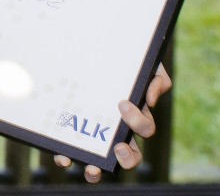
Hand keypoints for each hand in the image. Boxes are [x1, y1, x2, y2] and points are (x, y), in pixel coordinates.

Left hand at [53, 64, 171, 182]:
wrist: (94, 49)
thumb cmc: (122, 62)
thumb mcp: (145, 65)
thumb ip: (156, 79)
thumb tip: (150, 99)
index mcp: (134, 115)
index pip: (144, 128)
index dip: (138, 121)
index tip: (122, 104)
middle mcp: (117, 129)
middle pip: (130, 155)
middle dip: (128, 158)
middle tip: (118, 148)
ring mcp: (95, 133)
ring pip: (102, 162)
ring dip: (98, 170)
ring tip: (92, 169)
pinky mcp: (73, 132)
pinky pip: (73, 149)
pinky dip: (68, 157)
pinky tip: (63, 156)